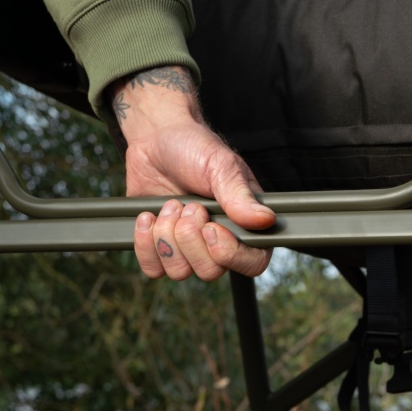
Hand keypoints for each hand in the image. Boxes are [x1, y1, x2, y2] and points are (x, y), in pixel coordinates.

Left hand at [109, 66, 274, 280]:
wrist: (156, 139)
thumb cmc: (194, 148)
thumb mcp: (221, 166)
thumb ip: (240, 196)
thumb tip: (265, 220)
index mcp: (245, 225)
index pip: (252, 263)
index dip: (230, 255)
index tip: (211, 227)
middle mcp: (219, 242)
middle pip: (210, 271)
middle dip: (190, 237)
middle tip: (188, 205)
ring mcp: (188, 248)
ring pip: (179, 272)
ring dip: (167, 236)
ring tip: (170, 205)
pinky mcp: (160, 248)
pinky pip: (153, 268)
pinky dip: (145, 243)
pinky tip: (148, 216)